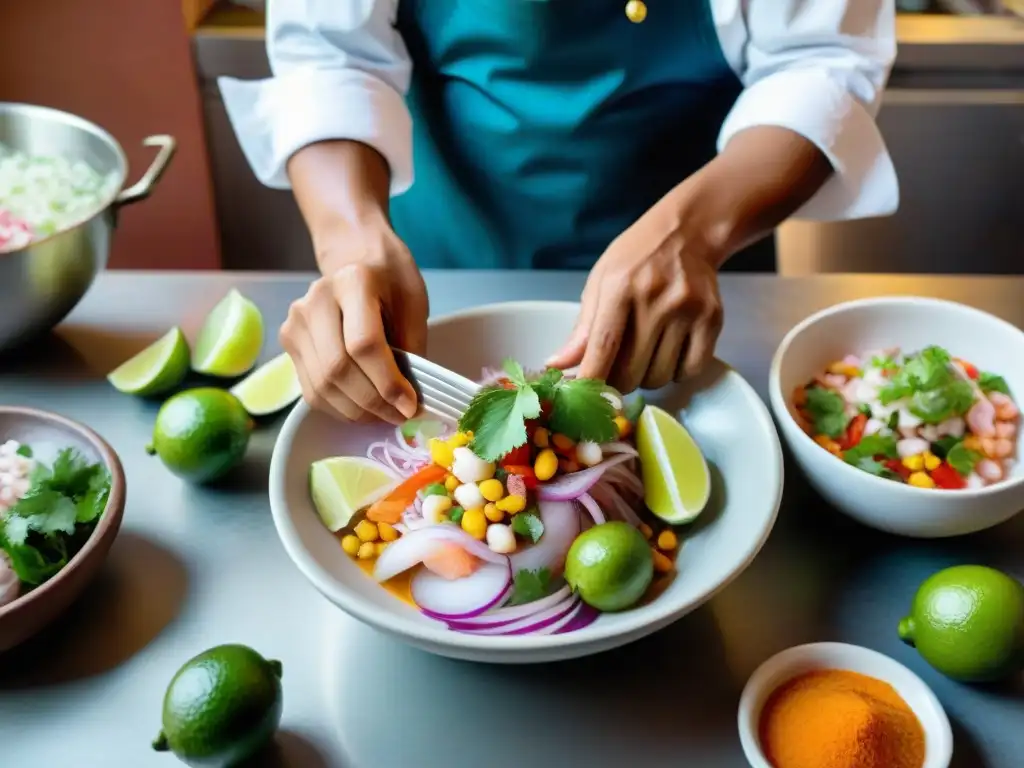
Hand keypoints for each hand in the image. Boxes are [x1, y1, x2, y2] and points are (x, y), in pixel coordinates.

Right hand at [280, 225, 427, 423]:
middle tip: (399, 415)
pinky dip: (340, 408)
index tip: (410, 405)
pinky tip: (363, 408)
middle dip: (373, 402)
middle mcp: (316, 300)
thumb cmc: (390, 280)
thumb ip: (412, 348)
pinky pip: (312, 389)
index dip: (387, 382)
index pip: (364, 344)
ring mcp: (296, 321)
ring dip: (357, 411)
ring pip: (322, 385)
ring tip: (384, 415)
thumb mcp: (413, 304)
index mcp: (353, 282)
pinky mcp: (289, 341)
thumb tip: (408, 399)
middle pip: (338, 369)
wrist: (356, 257)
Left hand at [546, 196, 724, 393]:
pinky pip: (689, 370)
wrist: (687, 232)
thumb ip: (581, 329)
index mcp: (620, 288)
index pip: (602, 348)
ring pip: (659, 376)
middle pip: (630, 371)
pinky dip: (675, 372)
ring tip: (645, 354)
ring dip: (646, 377)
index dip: (590, 380)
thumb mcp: (600, 282)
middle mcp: (655, 299)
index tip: (583, 396)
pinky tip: (669, 353)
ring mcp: (687, 310)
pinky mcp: (712, 319)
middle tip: (615, 370)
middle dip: (616, 382)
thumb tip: (558, 365)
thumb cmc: (636, 259)